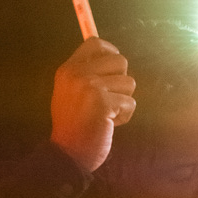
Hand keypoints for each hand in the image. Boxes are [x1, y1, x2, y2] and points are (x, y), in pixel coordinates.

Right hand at [50, 38, 135, 173]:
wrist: (67, 154)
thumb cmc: (73, 126)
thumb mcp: (69, 93)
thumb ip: (85, 73)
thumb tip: (110, 54)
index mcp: (68, 70)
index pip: (95, 43)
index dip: (110, 52)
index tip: (113, 69)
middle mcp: (77, 74)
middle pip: (119, 60)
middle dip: (121, 81)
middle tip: (108, 98)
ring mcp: (90, 87)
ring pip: (129, 83)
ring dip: (123, 101)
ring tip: (106, 114)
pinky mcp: (104, 102)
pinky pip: (130, 103)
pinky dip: (124, 116)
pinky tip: (108, 124)